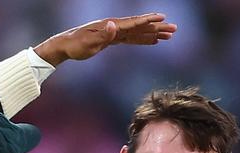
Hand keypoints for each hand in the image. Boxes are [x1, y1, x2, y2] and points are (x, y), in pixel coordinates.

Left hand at [34, 13, 176, 65]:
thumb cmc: (75, 45)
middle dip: (158, 27)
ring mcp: (115, 32)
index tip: (163, 18)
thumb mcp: (88, 43)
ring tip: (170, 36)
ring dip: (154, 34)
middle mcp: (115, 27)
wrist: (65, 46)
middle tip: (175, 29)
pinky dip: (144, 40)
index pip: (134, 23)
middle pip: (141, 26)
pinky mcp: (113, 39)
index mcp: (111, 26)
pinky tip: (153, 42)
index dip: (149, 20)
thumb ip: (102, 35)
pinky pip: (132, 39)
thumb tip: (113, 25)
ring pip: (139, 33)